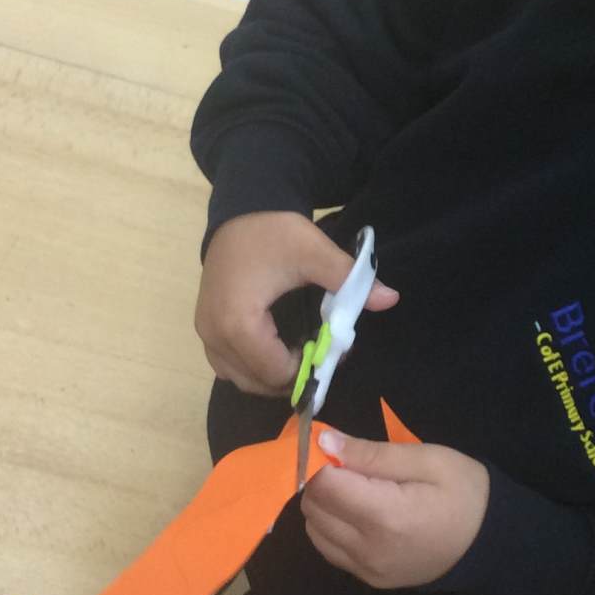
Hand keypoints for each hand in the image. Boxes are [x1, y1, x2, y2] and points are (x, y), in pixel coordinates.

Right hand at [195, 211, 398, 395]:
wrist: (239, 211)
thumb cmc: (273, 233)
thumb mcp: (314, 252)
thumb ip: (349, 279)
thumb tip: (390, 298)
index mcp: (239, 322)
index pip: (277, 372)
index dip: (310, 369)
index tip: (332, 350)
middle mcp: (215, 335)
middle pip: (258, 383)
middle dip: (293, 377)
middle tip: (319, 354)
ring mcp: (206, 334)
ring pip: (241, 379)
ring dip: (271, 376)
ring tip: (300, 354)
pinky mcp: (204, 328)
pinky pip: (228, 366)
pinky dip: (252, 367)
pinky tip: (275, 349)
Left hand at [301, 430, 488, 588]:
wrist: (491, 544)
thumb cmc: (465, 493)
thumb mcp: (428, 460)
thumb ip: (373, 453)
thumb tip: (324, 441)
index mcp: (386, 516)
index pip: (323, 485)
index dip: (321, 460)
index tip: (336, 448)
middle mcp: (368, 549)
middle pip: (313, 508)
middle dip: (320, 481)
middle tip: (349, 466)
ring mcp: (367, 570)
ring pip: (314, 530)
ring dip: (324, 505)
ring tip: (355, 490)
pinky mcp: (369, 580)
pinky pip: (329, 549)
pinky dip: (331, 527)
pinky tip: (357, 513)